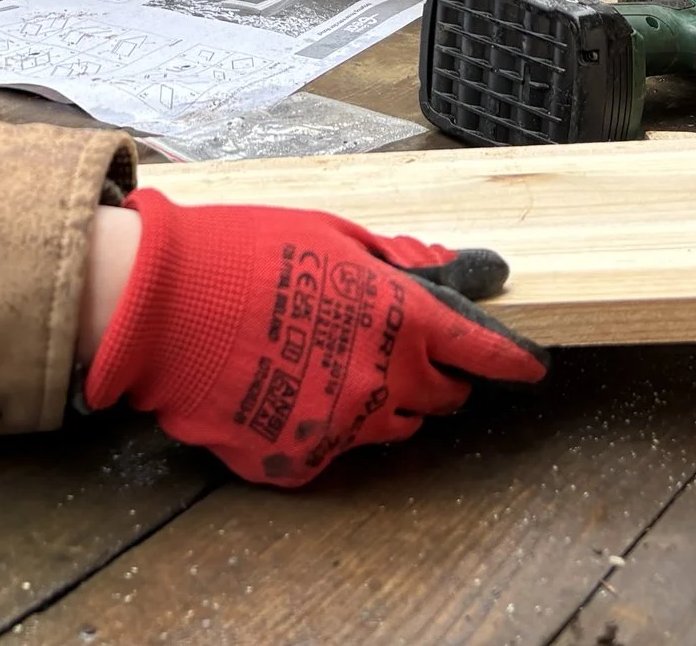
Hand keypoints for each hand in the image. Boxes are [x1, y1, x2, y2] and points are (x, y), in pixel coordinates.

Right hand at [82, 189, 547, 486]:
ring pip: (398, 429)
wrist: (163, 304)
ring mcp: (343, 426)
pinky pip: (334, 448)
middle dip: (440, 373)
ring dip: (389, 401)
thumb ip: (398, 261)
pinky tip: (289, 389)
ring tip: (340, 364)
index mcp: (402, 319)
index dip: (514, 357)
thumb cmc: (245, 253)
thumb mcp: (332, 235)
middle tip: (408, 346)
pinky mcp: (301, 458)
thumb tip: (449, 269)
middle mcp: (385, 381)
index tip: (532, 363)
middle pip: (446, 397)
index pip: (485, 349)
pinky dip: (323, 423)